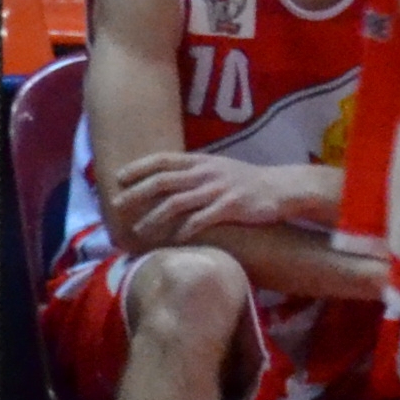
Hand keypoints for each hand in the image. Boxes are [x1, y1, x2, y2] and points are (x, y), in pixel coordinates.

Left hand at [110, 152, 307, 244]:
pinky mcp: (231, 206)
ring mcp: (219, 189)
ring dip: (153, 217)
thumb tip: (161, 182)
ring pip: (176, 202)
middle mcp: (207, 172)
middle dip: (136, 193)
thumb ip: (193, 173)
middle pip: (163, 181)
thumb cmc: (247, 182)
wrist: (284, 188)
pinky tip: (173, 239)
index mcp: (202, 161)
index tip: (117, 178)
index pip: (163, 159)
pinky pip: (201, 220)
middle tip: (116, 205)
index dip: (138, 167)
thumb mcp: (219, 169)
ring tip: (139, 231)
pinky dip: (184, 230)